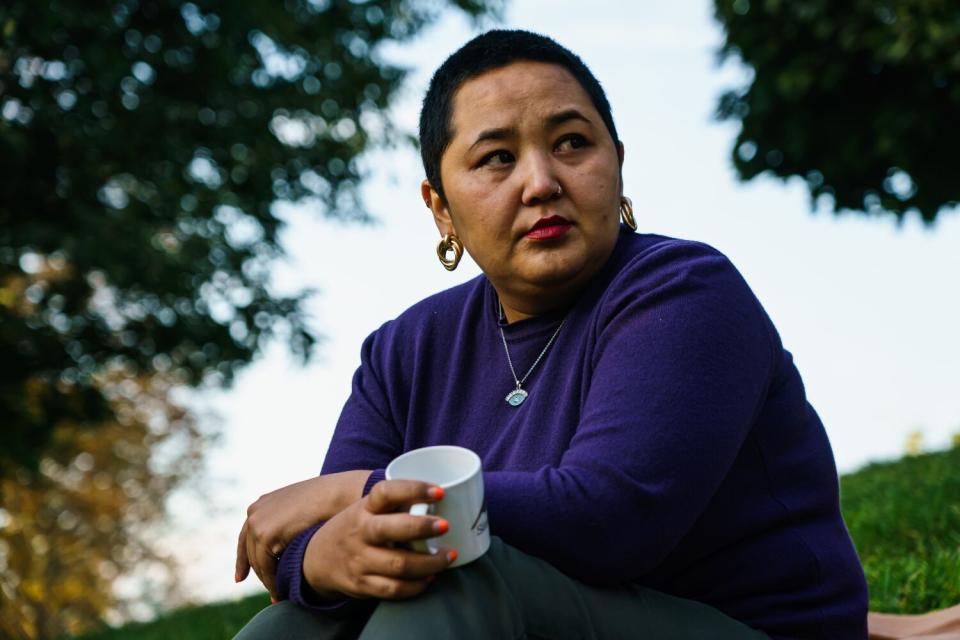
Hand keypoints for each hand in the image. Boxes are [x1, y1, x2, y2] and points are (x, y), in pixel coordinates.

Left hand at [236, 470, 370, 598]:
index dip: (243, 559)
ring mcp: (257, 523)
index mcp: (260, 504)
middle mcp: (254, 513)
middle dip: (257, 574)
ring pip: (257, 563)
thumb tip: (286, 540)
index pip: (245, 537)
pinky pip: (265, 568)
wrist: (336, 494)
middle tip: (269, 592)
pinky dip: (272, 582)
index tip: (240, 578)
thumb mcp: (298, 507)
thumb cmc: (327, 499)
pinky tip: (280, 592)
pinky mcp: (265, 536)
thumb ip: (286, 520)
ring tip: (277, 596)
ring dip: (267, 581)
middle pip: (249, 552)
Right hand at [303, 479, 455, 599]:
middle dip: (423, 528)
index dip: (413, 489)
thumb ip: (396, 505)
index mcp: (364, 508)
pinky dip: (416, 586)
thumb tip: (444, 497)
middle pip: (392, 529)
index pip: (386, 492)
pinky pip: (393, 589)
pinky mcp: (361, 584)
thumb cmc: (356, 528)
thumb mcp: (367, 509)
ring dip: (429, 562)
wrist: (317, 559)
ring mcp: (359, 560)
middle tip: (446, 526)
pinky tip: (431, 577)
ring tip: (449, 556)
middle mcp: (360, 532)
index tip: (440, 492)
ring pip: (398, 565)